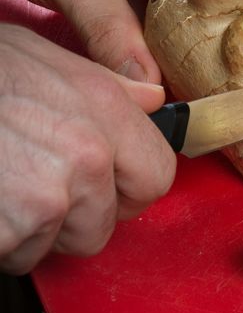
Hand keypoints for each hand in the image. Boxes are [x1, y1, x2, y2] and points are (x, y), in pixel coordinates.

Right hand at [0, 24, 176, 274]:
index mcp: (103, 108)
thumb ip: (106, 86)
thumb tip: (152, 104)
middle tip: (35, 189)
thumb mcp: (39, 56)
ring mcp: (47, 197)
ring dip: (29, 231)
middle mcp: (86, 155)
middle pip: (106, 223)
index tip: (108, 187)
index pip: (157, 177)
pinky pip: (15, 256)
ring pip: (58, 244)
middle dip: (75, 218)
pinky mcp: (11, 230)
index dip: (131, 188)